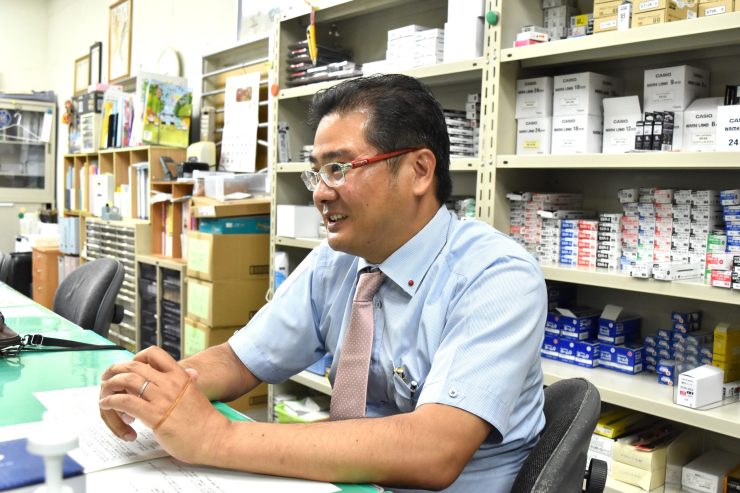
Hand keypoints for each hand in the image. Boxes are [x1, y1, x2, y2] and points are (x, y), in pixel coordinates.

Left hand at [99, 346, 230, 463]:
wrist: (215, 437)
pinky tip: (107, 405)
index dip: (137, 357)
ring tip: (105, 391)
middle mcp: (170, 383)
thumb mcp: (196, 393)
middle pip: (135, 366)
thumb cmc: (206, 421)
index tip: (131, 365)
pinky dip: (111, 402)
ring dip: (111, 385)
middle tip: (108, 376)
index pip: (154, 354)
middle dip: (116, 369)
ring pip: (127, 381)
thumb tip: (191, 374)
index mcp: (181, 375)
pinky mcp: (154, 415)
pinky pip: (126, 402)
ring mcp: (162, 398)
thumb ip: (189, 383)